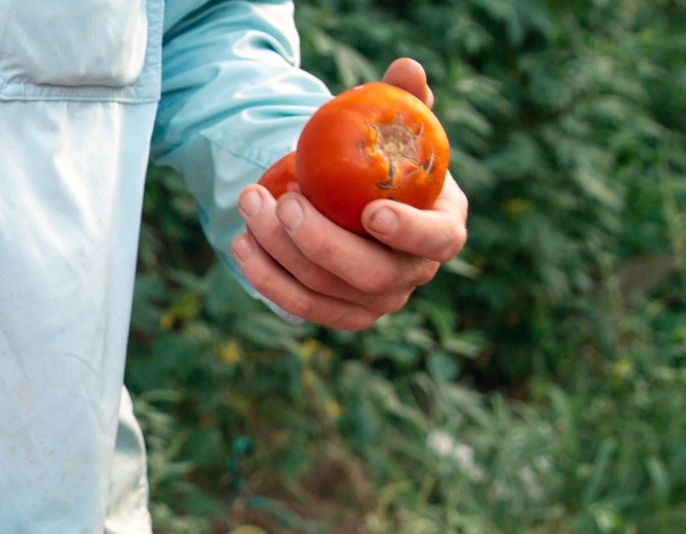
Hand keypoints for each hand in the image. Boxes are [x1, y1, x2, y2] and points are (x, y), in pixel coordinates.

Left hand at [234, 57, 470, 330]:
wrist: (346, 195)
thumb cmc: (378, 155)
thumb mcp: (392, 122)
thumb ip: (403, 95)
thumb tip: (406, 68)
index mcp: (444, 226)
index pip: (439, 240)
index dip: (409, 232)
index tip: (371, 211)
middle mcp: (414, 272)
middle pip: (373, 275)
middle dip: (322, 241)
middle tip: (283, 201)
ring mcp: (378, 301)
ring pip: (327, 290)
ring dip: (281, 251)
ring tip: (249, 202)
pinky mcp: (339, 313)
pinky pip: (301, 306)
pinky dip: (267, 278)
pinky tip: (241, 243)